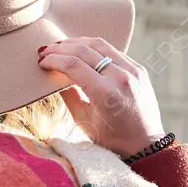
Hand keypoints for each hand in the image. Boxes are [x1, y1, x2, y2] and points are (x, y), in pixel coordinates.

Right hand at [38, 38, 165, 157]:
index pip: (73, 65)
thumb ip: (69, 96)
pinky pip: (113, 51)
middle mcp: (121, 77)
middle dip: (60, 48)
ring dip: (76, 42)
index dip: (53, 60)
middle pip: (84, 50)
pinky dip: (94, 47)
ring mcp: (133, 70)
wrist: (146, 143)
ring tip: (60, 46)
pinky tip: (81, 50)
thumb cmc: (113, 139)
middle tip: (44, 51)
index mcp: (106, 93)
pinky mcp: (139, 69)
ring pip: (99, 44)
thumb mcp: (85, 122)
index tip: (41, 62)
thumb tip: (54, 75)